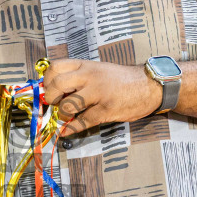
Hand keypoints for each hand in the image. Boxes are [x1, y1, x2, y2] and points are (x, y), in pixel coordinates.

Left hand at [41, 59, 163, 136]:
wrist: (150, 86)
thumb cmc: (123, 79)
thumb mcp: (99, 69)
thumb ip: (80, 76)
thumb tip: (57, 88)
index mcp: (86, 65)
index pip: (56, 67)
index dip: (47, 80)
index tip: (48, 89)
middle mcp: (90, 77)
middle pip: (57, 85)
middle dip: (50, 98)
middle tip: (53, 103)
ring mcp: (98, 93)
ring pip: (67, 105)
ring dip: (62, 114)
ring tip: (66, 116)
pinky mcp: (106, 110)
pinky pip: (82, 122)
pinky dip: (71, 129)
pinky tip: (67, 131)